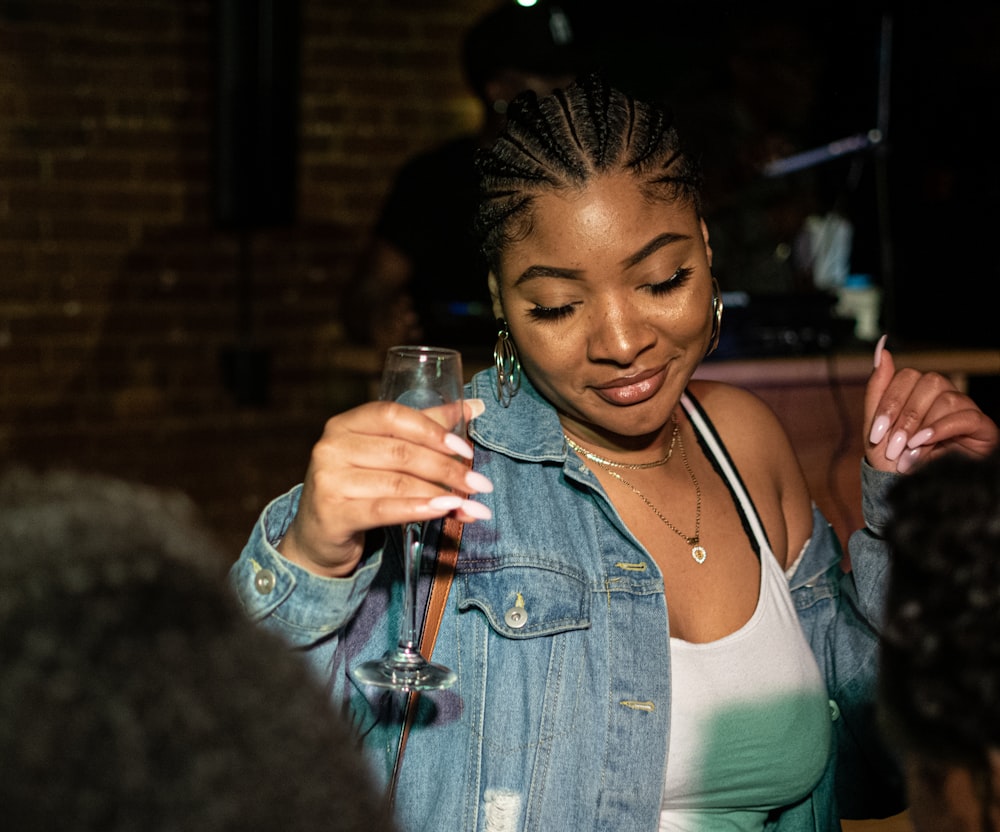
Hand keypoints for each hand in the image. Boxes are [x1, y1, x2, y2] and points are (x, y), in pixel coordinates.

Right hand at [278, 398, 491, 577]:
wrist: (319, 535)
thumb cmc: (360, 486)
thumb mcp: (387, 452)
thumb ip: (427, 427)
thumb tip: (475, 405)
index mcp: (346, 423)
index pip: (393, 415)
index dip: (432, 430)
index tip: (465, 450)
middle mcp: (332, 447)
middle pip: (401, 452)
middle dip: (447, 469)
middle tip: (481, 485)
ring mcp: (328, 480)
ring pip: (397, 482)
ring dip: (441, 494)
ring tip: (471, 505)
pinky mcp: (332, 514)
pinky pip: (383, 509)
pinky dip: (418, 509)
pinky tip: (444, 511)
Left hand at [864, 336, 998, 473]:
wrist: (913, 492)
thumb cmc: (895, 460)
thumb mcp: (877, 428)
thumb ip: (877, 389)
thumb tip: (882, 349)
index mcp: (916, 392)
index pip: (905, 376)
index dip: (889, 404)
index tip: (876, 434)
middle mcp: (942, 395)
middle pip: (927, 382)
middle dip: (904, 417)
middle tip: (892, 447)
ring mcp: (963, 409)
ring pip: (946, 398)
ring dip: (921, 427)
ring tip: (907, 452)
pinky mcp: (981, 426)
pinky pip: (965, 416)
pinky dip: (940, 430)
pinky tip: (923, 444)